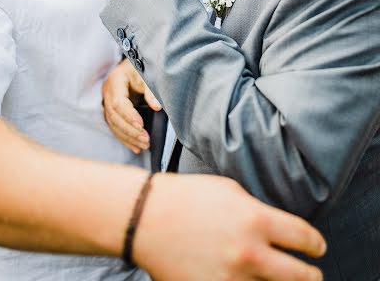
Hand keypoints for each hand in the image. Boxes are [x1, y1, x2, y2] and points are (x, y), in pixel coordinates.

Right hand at [102, 58, 160, 153]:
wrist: (133, 63)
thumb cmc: (140, 67)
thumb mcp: (146, 74)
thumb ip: (150, 90)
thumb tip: (157, 107)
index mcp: (115, 81)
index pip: (119, 104)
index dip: (129, 116)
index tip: (142, 126)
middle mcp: (107, 92)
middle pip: (115, 117)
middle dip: (130, 131)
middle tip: (146, 140)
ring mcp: (107, 101)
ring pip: (114, 124)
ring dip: (128, 137)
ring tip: (143, 146)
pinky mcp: (111, 110)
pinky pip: (115, 126)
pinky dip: (125, 138)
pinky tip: (135, 147)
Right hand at [136, 174, 325, 280]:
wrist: (146, 218)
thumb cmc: (188, 197)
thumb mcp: (231, 191)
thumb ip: (258, 211)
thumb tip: (278, 229)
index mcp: (256, 220)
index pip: (304, 238)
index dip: (316, 244)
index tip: (318, 247)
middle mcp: (249, 253)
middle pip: (300, 276)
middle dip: (311, 275)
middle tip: (312, 273)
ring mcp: (231, 279)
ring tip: (279, 276)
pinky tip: (248, 279)